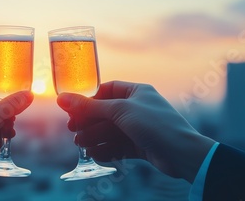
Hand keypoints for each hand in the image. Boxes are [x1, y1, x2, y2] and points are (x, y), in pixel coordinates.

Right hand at [57, 81, 214, 182]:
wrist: (183, 154)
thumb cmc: (155, 124)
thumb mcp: (119, 111)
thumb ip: (89, 106)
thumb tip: (62, 98)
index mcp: (136, 92)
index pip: (106, 91)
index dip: (88, 100)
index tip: (72, 110)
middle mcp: (138, 108)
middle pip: (105, 113)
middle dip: (89, 122)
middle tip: (73, 129)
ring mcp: (139, 127)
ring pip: (110, 131)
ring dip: (94, 137)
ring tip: (80, 144)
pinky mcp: (141, 145)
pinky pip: (118, 146)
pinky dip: (106, 149)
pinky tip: (94, 154)